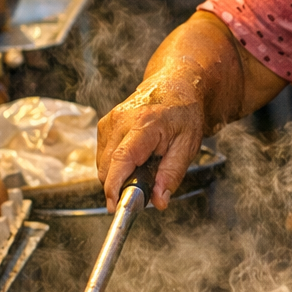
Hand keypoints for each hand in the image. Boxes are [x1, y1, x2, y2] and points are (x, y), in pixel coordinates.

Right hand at [96, 69, 205, 211]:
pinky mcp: (105, 125)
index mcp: (144, 124)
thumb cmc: (183, 113)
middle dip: (121, 185)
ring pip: (103, 164)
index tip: (114, 205)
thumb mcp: (188, 146)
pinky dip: (116, 164)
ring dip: (119, 174)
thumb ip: (172, 175)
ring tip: (144, 166)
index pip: (121, 159)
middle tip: (145, 187)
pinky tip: (135, 157)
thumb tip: (159, 201)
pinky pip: (103, 156)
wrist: (175, 86)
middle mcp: (121, 121)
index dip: (114, 186)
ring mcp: (110, 122)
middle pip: (108, 166)